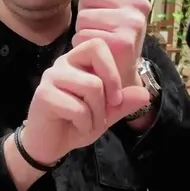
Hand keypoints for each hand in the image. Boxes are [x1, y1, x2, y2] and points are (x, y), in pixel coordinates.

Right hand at [18, 39, 151, 165]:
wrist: (49, 145)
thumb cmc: (76, 124)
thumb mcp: (106, 114)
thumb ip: (123, 103)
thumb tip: (146, 94)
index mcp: (77, 61)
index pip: (98, 45)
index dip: (112, 70)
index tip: (116, 97)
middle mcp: (63, 64)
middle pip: (97, 63)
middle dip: (109, 92)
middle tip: (107, 110)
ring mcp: (51, 77)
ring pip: (91, 86)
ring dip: (97, 113)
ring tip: (88, 123)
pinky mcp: (43, 95)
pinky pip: (77, 108)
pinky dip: (84, 124)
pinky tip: (76, 127)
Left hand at [68, 0, 151, 86]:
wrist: (120, 70)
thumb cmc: (110, 32)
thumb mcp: (105, 3)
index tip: (101, 5)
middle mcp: (138, 3)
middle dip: (86, 10)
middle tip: (99, 26)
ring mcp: (132, 22)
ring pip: (83, 15)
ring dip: (82, 28)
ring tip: (98, 37)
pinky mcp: (122, 42)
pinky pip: (83, 35)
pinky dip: (82, 44)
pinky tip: (96, 49)